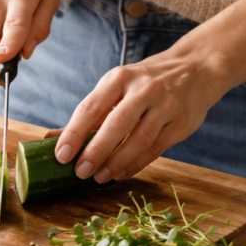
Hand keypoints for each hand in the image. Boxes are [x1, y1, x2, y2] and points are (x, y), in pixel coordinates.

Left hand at [51, 48, 227, 182]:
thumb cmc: (145, 82)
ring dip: (117, 161)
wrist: (196, 68)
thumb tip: (49, 138)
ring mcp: (165, 106)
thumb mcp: (116, 87)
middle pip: (116, 124)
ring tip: (99, 177)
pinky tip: (120, 174)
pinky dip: (136, 164)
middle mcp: (143, 89)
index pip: (91, 107)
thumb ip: (87, 114)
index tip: (61, 155)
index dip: (74, 133)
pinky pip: (156, 148)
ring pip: (139, 139)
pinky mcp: (181, 123)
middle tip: (80, 172)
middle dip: (96, 151)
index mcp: (119, 78)